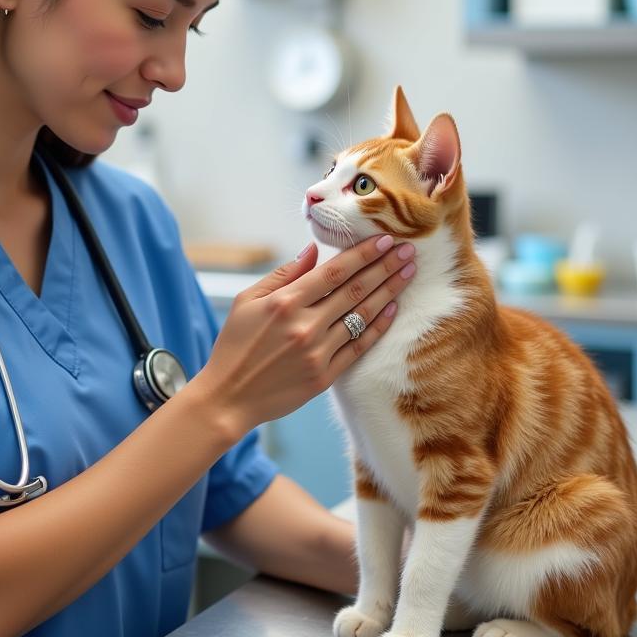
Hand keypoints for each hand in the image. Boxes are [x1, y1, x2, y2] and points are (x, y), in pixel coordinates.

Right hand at [195, 237, 415, 435]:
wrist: (228, 397)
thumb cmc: (234, 345)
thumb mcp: (247, 301)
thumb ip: (282, 275)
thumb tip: (312, 250)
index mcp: (285, 303)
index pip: (334, 271)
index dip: (362, 253)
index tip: (383, 239)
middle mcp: (305, 325)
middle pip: (355, 290)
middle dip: (385, 266)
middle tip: (408, 250)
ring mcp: (317, 352)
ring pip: (362, 316)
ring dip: (389, 292)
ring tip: (407, 274)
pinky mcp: (324, 376)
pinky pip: (359, 347)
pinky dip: (378, 327)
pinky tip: (392, 309)